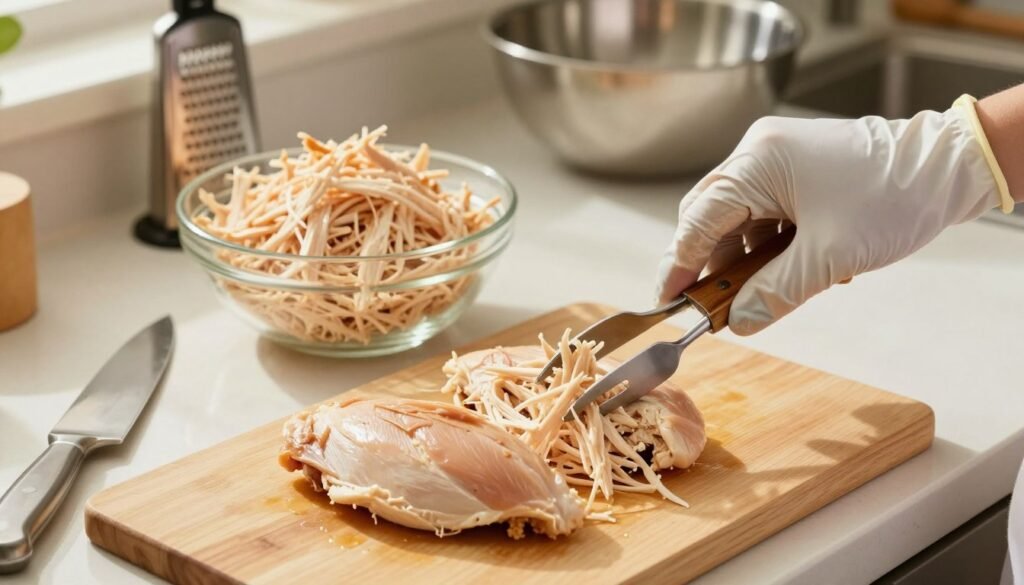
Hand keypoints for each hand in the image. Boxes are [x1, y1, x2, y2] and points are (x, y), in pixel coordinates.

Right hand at [655, 107, 1000, 334]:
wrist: (948, 168)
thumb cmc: (891, 199)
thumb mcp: (827, 258)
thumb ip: (774, 293)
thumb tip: (738, 323)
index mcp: (756, 163)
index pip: (697, 221)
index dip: (679, 267)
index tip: (667, 304)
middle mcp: (757, 153)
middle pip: (710, 217)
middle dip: (708, 265)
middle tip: (707, 306)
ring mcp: (776, 157)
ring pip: (737, 217)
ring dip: (742, 259)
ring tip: (757, 295)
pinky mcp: (794, 168)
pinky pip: (763, 211)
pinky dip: (766, 245)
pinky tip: (787, 271)